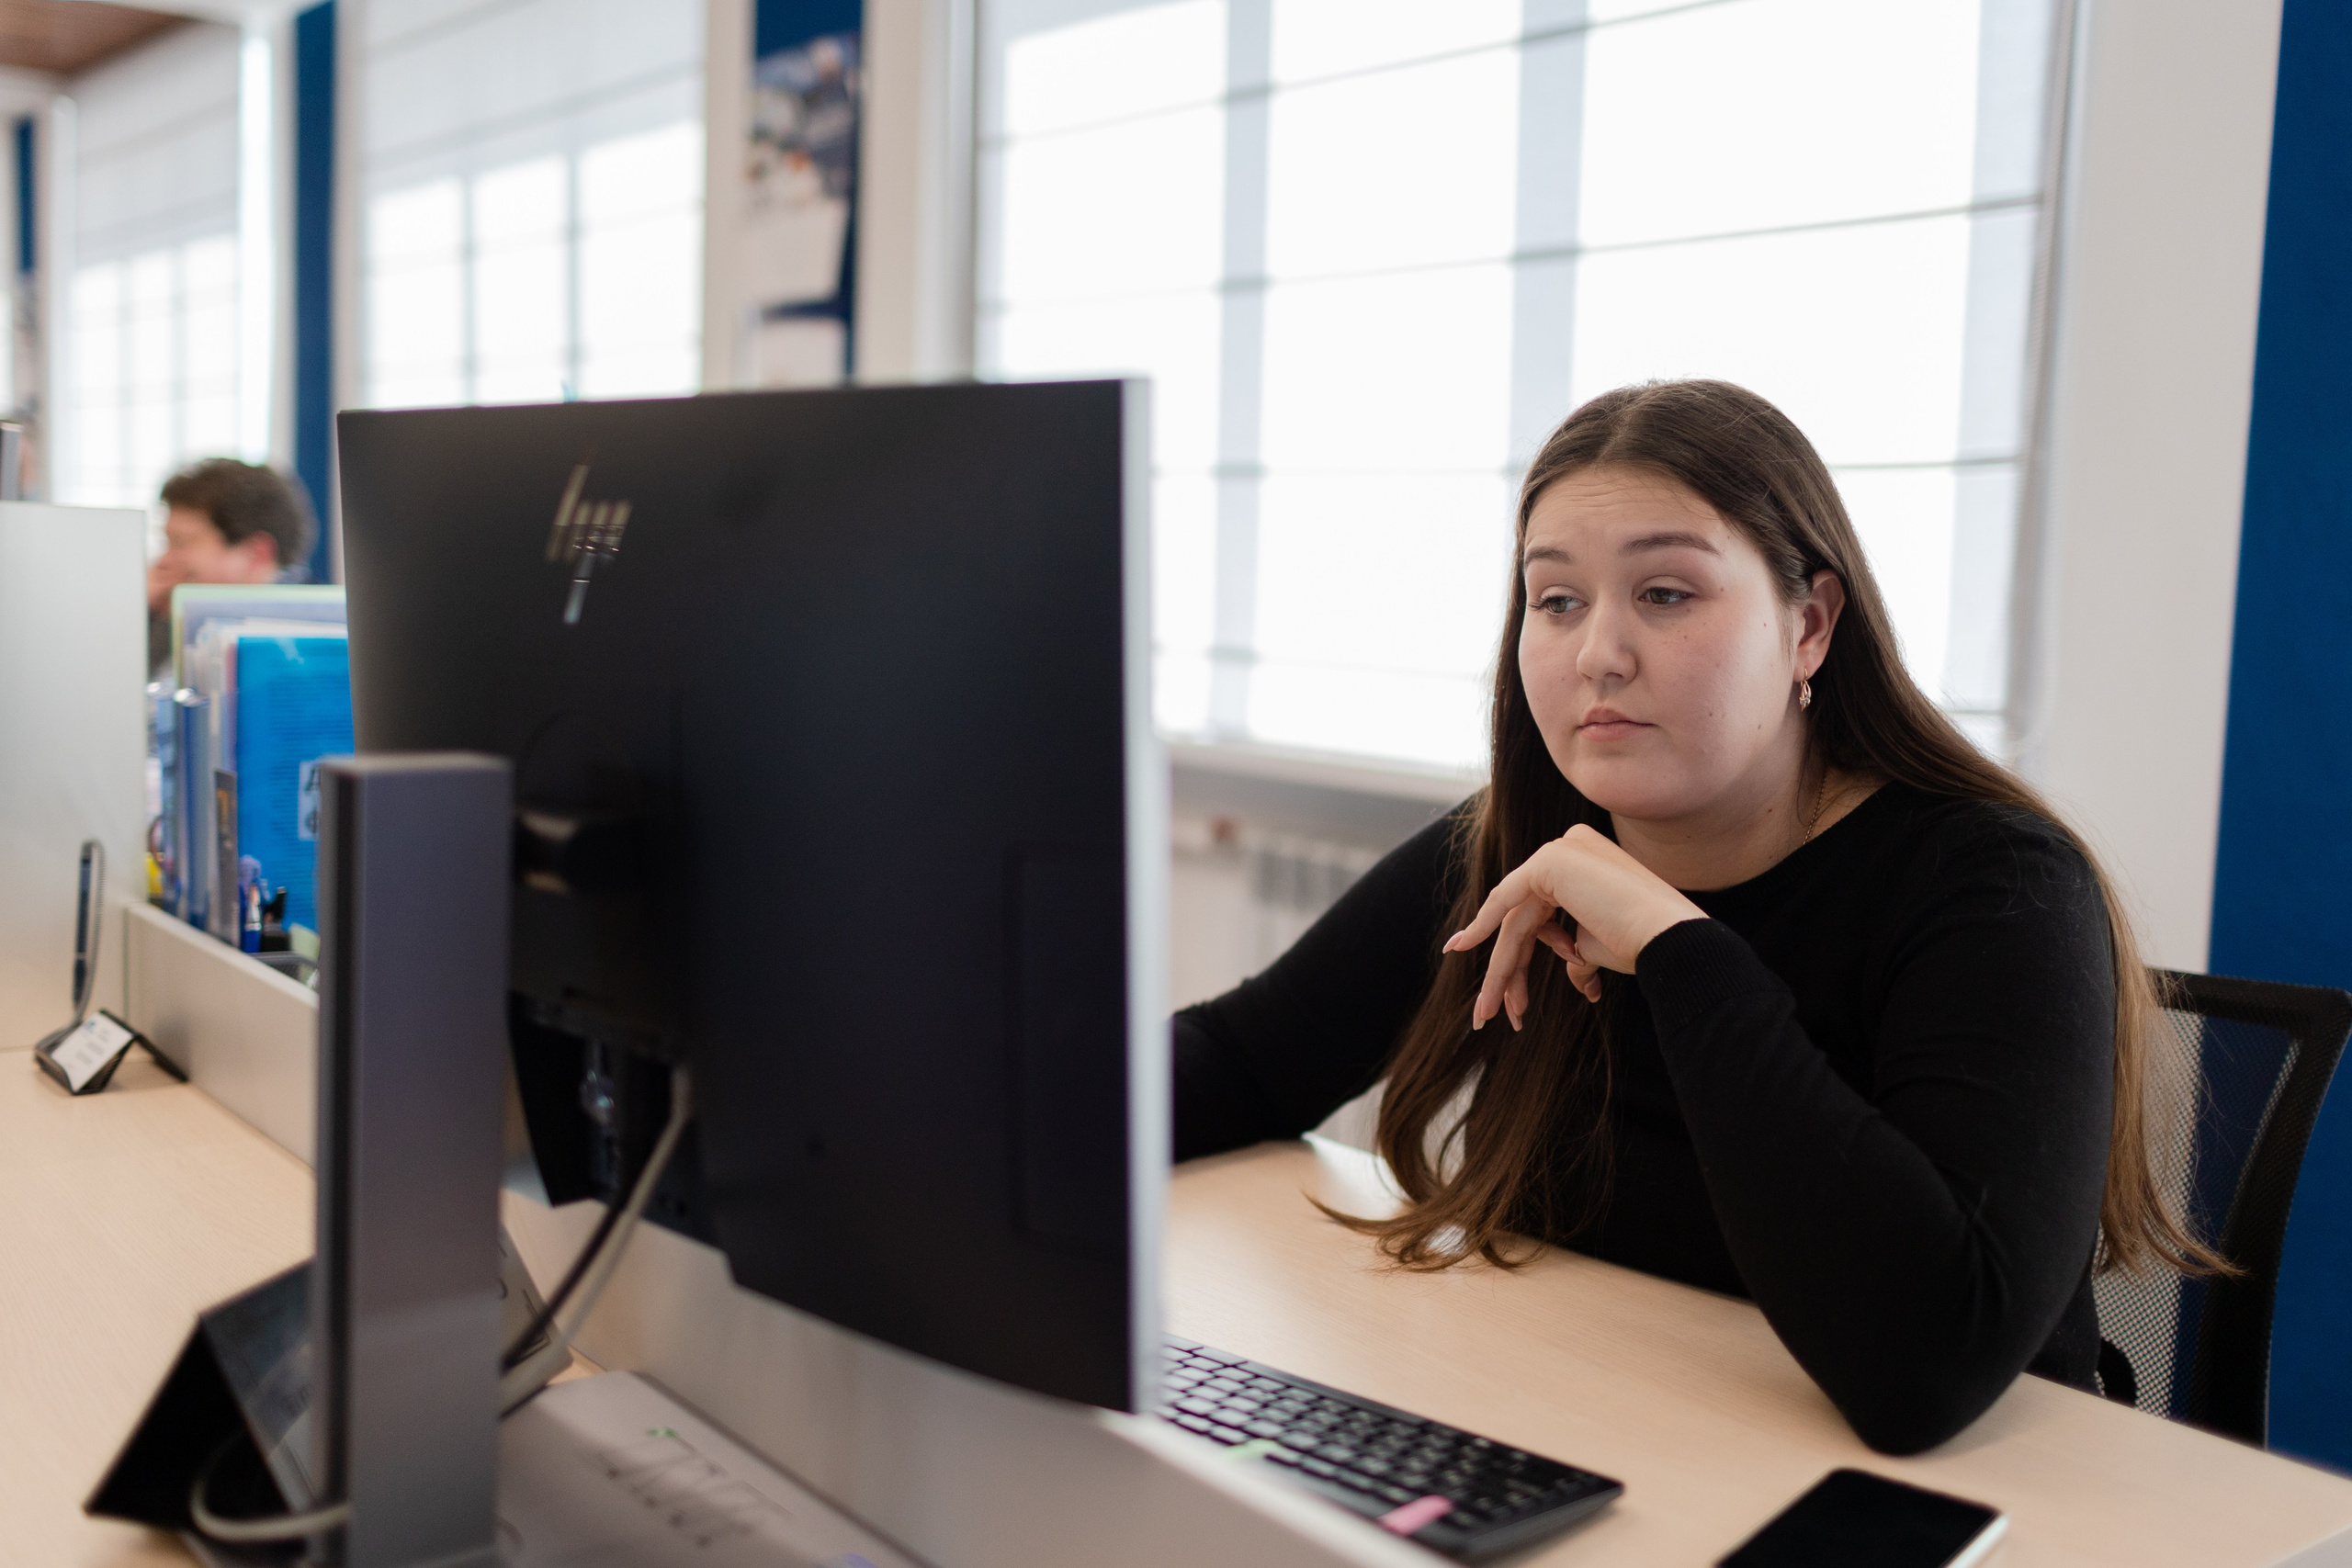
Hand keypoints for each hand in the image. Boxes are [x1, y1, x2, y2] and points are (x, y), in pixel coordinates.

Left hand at [1440, 824, 1705, 1027]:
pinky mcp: (1551, 861)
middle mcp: (1573, 847)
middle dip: (1508, 968)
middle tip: (1492, 1012)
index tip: (1510, 997)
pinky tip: (1461, 947)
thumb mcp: (1598, 947)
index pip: (1543, 913)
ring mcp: (1562, 850)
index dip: (1523, 955)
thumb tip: (1576, 976)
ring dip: (1501, 968)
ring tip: (1489, 1011)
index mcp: (1587, 863)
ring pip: (1516, 919)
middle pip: (1526, 918)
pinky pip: (1507, 899)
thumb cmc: (1640, 944)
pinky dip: (1483, 925)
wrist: (1667, 937)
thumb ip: (1576, 952)